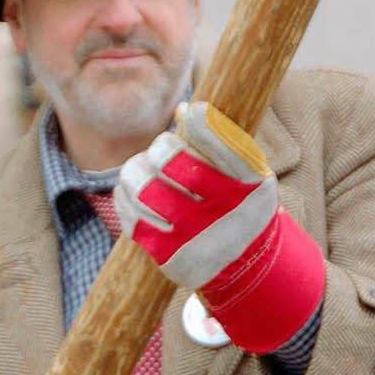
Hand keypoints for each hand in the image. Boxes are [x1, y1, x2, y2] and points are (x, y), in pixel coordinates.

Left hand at [114, 101, 324, 352]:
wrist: (244, 264)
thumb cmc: (238, 202)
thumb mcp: (247, 173)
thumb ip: (222, 142)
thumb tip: (185, 110)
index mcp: (250, 187)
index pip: (223, 147)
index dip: (200, 124)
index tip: (187, 110)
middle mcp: (225, 215)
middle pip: (171, 166)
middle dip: (156, 151)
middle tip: (156, 152)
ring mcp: (196, 240)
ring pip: (143, 193)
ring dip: (133, 174)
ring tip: (138, 170)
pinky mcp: (170, 259)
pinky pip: (132, 221)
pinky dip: (124, 200)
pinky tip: (129, 192)